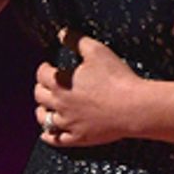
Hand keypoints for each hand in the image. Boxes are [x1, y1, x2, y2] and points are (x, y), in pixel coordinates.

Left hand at [35, 30, 143, 146]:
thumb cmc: (117, 78)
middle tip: (47, 85)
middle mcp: (60, 103)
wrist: (134, 107)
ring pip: (44, 119)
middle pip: (39, 96)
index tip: (48, 66)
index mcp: (61, 82)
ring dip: (41, 111)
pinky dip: (48, 136)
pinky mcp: (78, 137)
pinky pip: (56, 140)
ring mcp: (68, 123)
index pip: (41, 74)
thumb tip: (63, 33)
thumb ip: (77, 40)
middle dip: (40, 88)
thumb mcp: (97, 51)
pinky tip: (46, 133)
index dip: (44, 68)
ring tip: (43, 108)